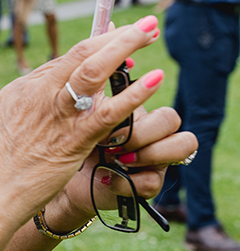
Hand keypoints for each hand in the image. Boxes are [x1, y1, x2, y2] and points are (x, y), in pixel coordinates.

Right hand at [0, 16, 183, 229]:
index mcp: (17, 93)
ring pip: (95, 69)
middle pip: (80, 53)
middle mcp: (37, 95)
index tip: (113, 43)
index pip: (61, 63)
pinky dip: (135, 93)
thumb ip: (1, 126)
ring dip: (126, 45)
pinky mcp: (72, 140)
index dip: (93, 50)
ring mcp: (55, 114)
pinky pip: (110, 111)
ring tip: (151, 30)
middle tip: (143, 25)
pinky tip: (155, 79)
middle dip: (115, 35)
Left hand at [58, 105, 195, 216]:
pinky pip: (152, 181)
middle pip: (171, 119)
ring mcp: (157, 160)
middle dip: (141, 132)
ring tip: (117, 160)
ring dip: (148, 153)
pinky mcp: (148, 185)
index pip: (155, 94)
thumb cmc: (79, 140)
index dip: (146, 97)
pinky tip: (107, 179)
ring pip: (183, 146)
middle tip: (112, 143)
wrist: (66, 177)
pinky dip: (125, 182)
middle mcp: (154, 135)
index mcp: (139, 115)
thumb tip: (109, 65)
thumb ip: (97, 97)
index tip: (118, 108)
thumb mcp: (86, 116)